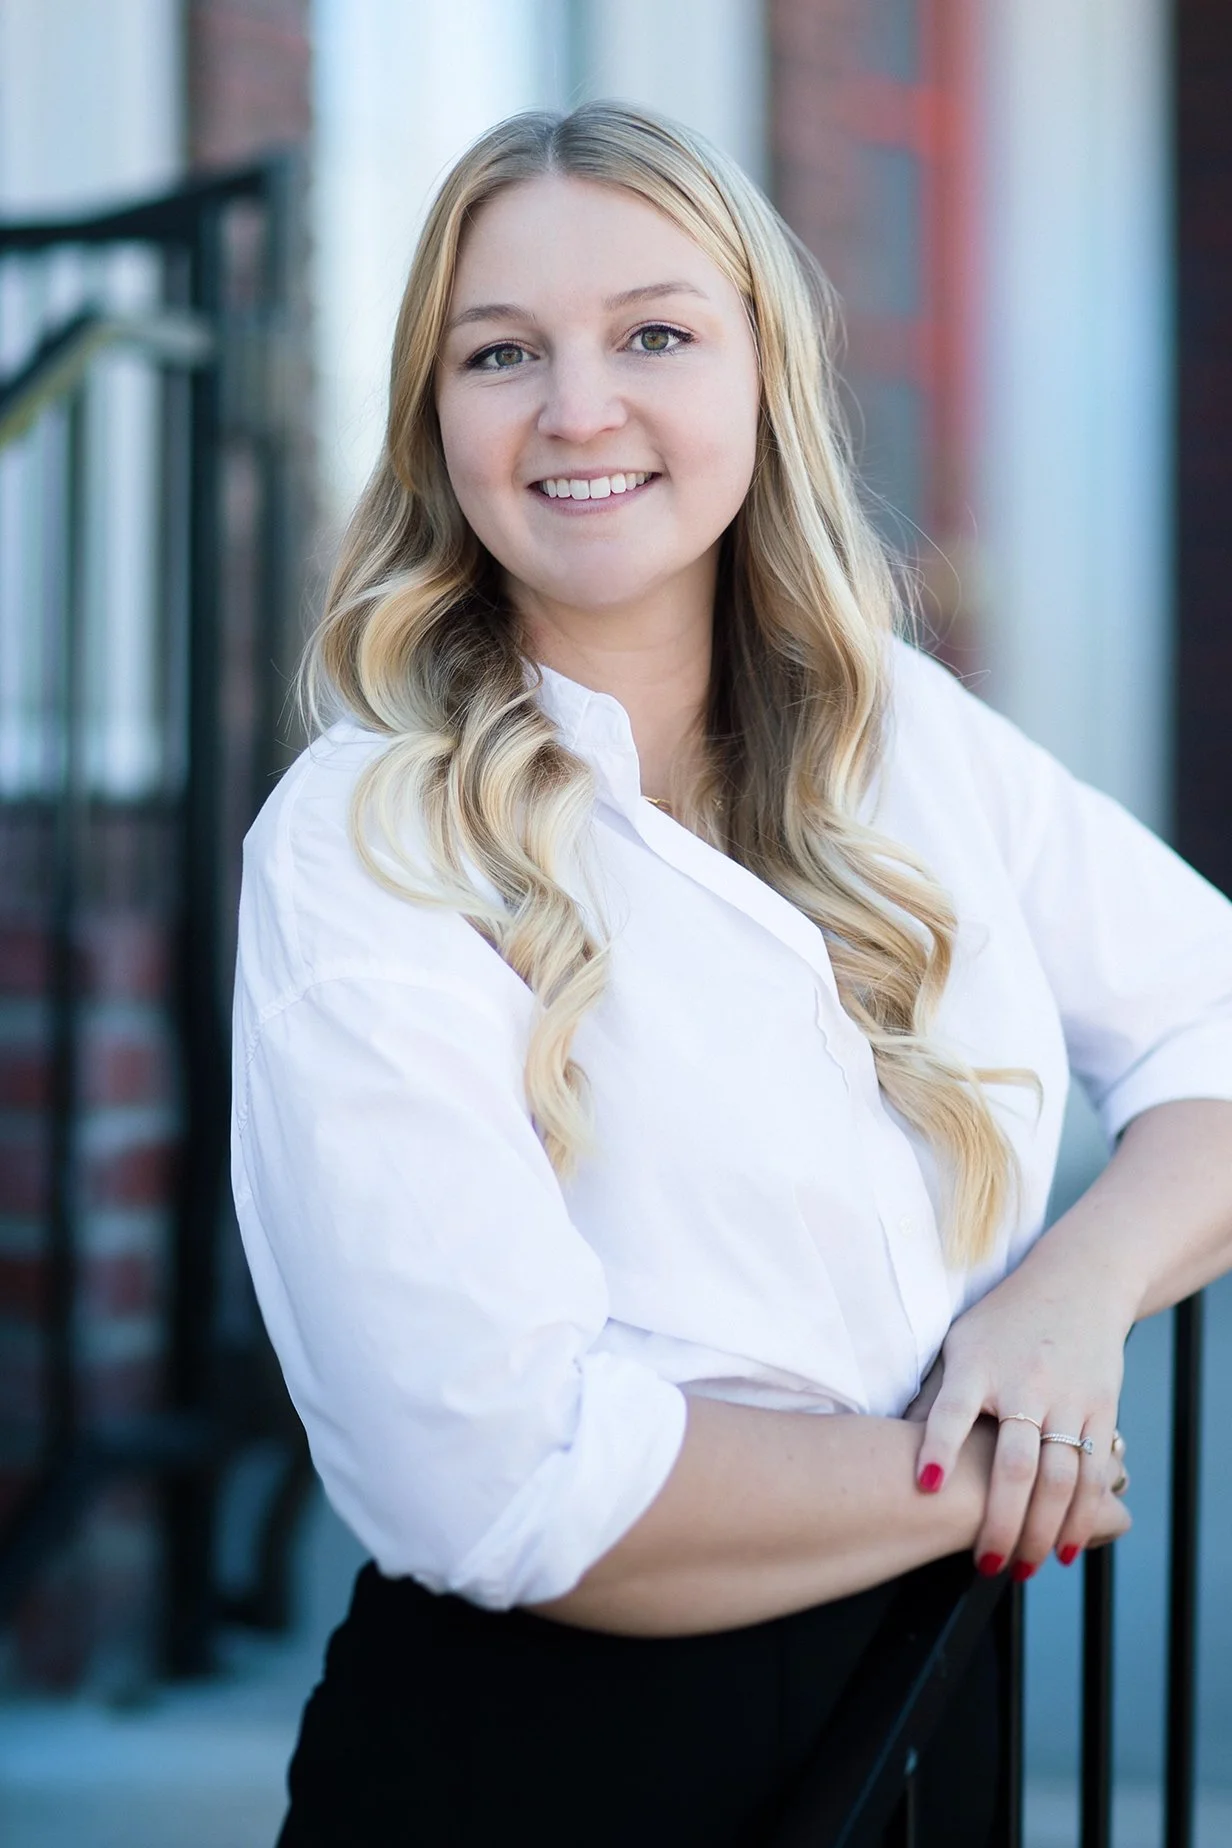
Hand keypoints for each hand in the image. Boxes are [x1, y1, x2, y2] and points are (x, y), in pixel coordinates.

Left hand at [912, 1264, 1133, 1575]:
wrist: (1078, 1282)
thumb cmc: (1003, 1322)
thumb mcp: (960, 1344)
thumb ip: (935, 1395)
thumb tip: (890, 1446)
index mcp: (977, 1363)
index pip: (953, 1408)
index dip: (938, 1447)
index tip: (924, 1485)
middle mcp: (1024, 1382)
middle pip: (1014, 1462)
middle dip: (1000, 1520)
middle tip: (986, 1564)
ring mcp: (1066, 1397)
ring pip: (1058, 1478)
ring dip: (1041, 1531)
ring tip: (1020, 1568)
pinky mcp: (1100, 1407)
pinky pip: (1092, 1472)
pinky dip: (1081, 1516)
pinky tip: (1062, 1548)